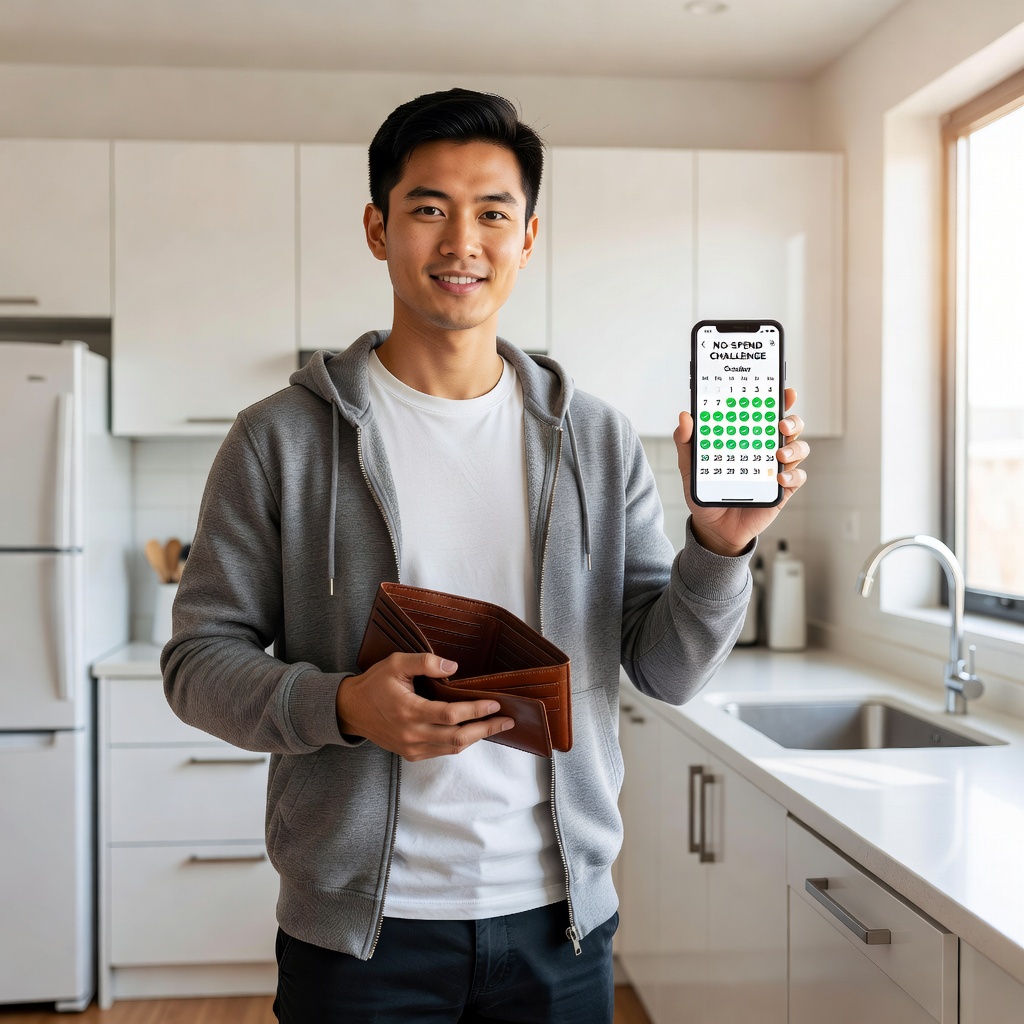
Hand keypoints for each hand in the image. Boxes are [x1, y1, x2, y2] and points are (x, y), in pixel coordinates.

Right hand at [335, 653, 513, 759]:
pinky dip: (460, 743)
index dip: (476, 710)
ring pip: (452, 748)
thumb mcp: (396, 663)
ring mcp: (411, 747)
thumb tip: (453, 668)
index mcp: (408, 710)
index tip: (495, 703)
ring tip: (495, 726)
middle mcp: (411, 734)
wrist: (351, 710)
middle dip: (486, 728)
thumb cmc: (374, 684)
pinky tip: (473, 732)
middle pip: (458, 738)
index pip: (451, 715)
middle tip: (507, 720)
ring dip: (477, 738)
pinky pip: (442, 752)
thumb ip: (425, 662)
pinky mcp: (411, 754)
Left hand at [673, 387, 808, 556]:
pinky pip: (797, 478)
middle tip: (781, 423)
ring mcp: (777, 469)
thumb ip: (686, 442)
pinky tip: (780, 478)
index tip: (783, 390)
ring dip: (794, 448)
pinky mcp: (782, 491)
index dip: (778, 400)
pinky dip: (793, 475)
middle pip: (791, 428)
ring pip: (799, 450)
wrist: (712, 527)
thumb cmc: (706, 492)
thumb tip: (685, 416)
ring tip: (778, 454)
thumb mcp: (690, 467)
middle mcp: (766, 450)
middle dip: (792, 420)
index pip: (766, 414)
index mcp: (748, 438)